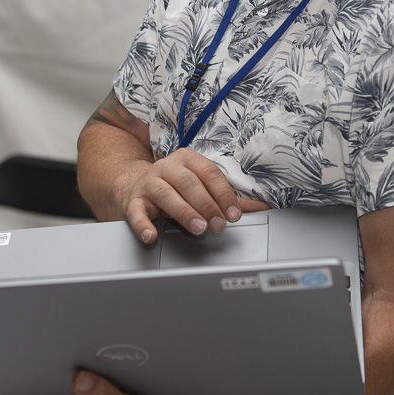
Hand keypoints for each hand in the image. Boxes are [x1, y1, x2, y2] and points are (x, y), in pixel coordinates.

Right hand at [115, 148, 267, 243]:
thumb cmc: (174, 188)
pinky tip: (151, 235)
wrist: (134, 186)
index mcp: (187, 159)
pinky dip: (143, 224)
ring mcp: (148, 182)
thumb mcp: (200, 187)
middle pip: (189, 183)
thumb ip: (227, 197)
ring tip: (198, 228)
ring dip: (184, 212)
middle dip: (207, 205)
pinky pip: (136, 212)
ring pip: (165, 194)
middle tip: (218, 225)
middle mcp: (167, 167)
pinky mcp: (132, 200)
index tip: (234, 214)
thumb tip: (261, 206)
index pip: (209, 173)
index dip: (223, 194)